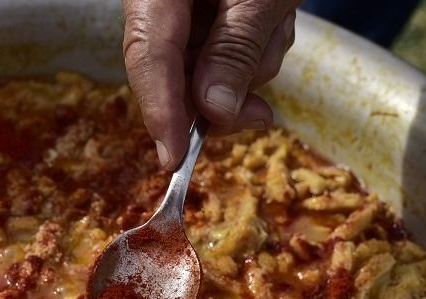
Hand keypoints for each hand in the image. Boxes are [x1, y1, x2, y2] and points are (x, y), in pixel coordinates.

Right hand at [123, 0, 300, 167]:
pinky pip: (224, 49)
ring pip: (205, 65)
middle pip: (172, 69)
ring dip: (250, 63)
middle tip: (258, 115)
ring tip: (277, 24)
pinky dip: (254, 47)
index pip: (148, 54)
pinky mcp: (205, 12)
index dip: (160, 111)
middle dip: (220, 93)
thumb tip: (213, 111)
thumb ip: (235, 49)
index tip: (174, 157)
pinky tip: (273, 20)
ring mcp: (182, 7)